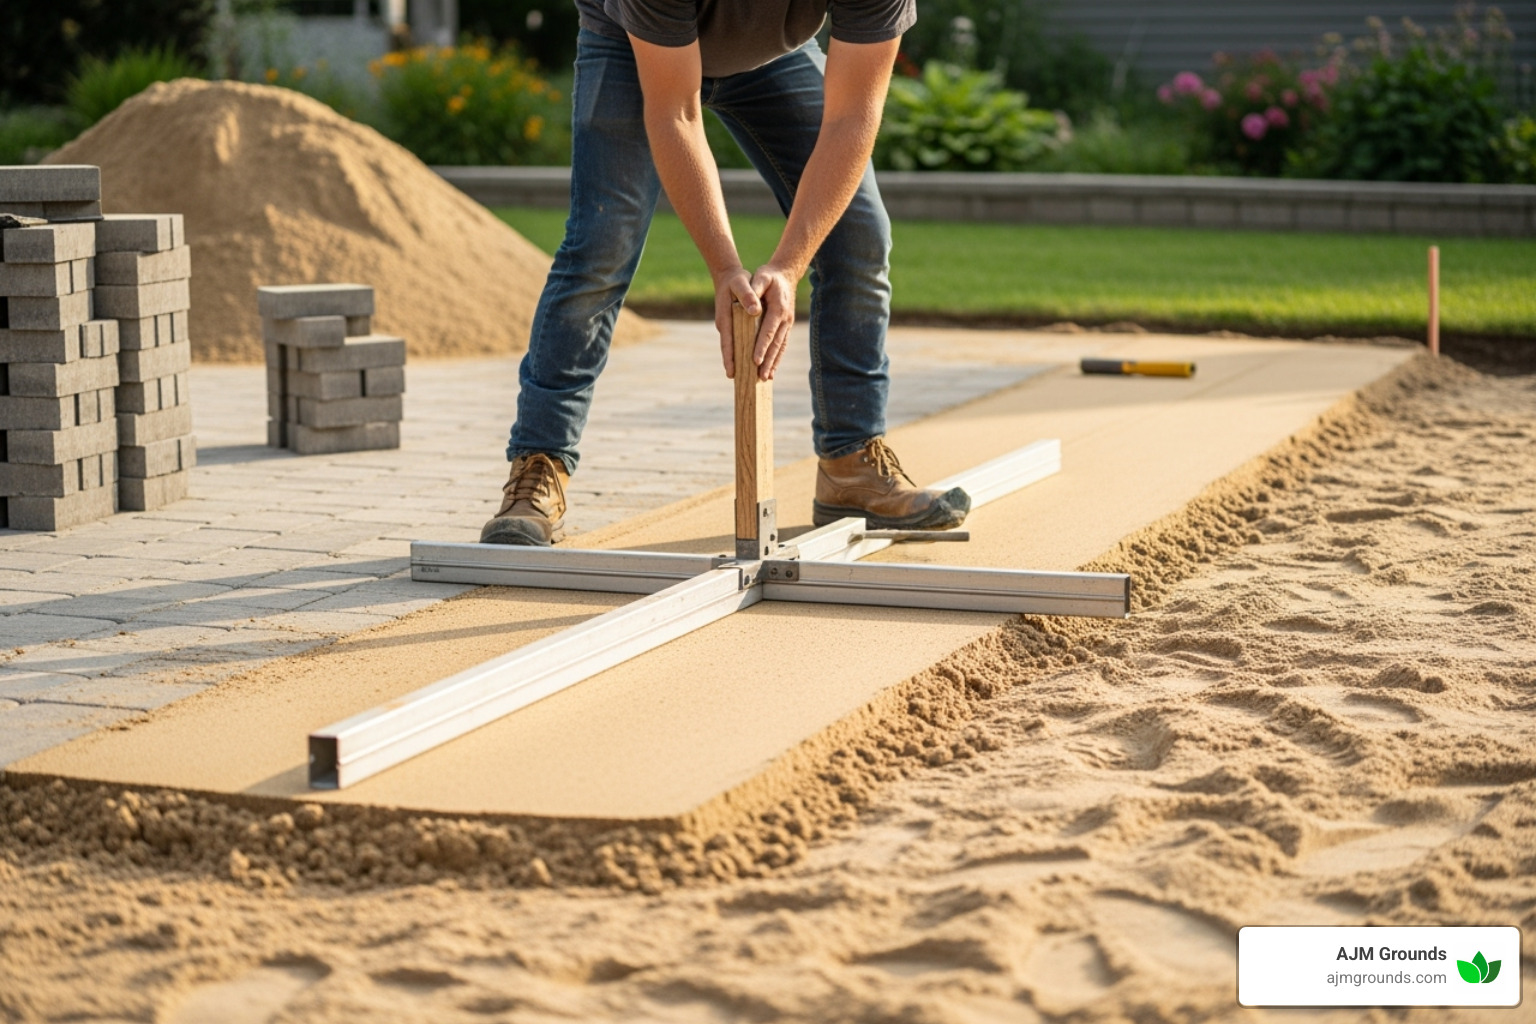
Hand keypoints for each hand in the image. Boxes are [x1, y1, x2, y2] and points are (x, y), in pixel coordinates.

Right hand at [714, 266, 757, 378]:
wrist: (728, 275)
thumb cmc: (736, 280)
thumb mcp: (742, 283)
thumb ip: (748, 295)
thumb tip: (755, 310)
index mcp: (725, 317)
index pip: (727, 341)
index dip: (729, 357)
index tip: (731, 371)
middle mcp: (725, 325)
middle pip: (729, 348)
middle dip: (732, 363)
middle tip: (736, 380)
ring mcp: (729, 326)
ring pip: (733, 346)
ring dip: (737, 360)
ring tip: (744, 377)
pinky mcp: (733, 326)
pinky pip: (738, 341)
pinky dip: (742, 351)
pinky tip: (750, 361)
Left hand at [746, 263, 796, 380]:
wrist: (785, 274)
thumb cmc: (769, 276)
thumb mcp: (761, 277)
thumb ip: (755, 289)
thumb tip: (752, 309)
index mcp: (779, 308)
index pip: (769, 331)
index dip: (762, 346)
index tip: (755, 360)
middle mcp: (786, 319)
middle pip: (776, 343)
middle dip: (768, 361)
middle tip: (761, 376)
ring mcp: (788, 324)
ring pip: (781, 347)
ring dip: (774, 363)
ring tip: (766, 378)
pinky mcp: (786, 326)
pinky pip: (782, 344)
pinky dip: (777, 358)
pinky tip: (772, 369)